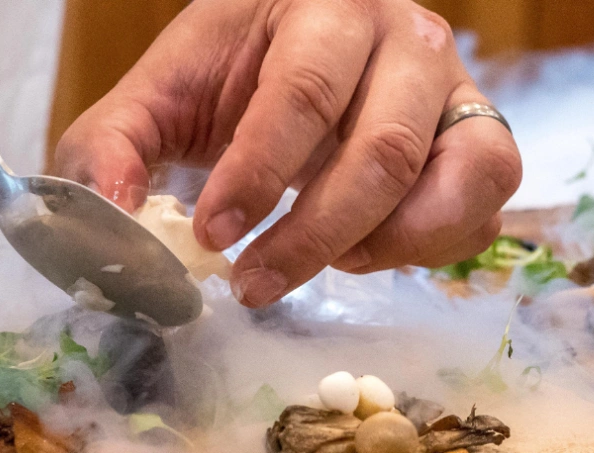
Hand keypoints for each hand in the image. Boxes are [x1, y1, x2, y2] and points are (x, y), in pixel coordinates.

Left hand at [52, 0, 521, 306]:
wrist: (299, 57)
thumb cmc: (233, 75)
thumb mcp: (159, 95)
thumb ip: (111, 148)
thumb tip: (109, 217)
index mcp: (323, 5)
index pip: (302, 93)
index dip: (258, 174)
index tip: (213, 236)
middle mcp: (406, 37)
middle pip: (383, 149)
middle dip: (313, 235)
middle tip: (252, 284)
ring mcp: (457, 89)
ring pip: (458, 178)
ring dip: (385, 246)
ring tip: (324, 266)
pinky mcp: (484, 142)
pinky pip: (484, 211)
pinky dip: (431, 250)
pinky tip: (367, 252)